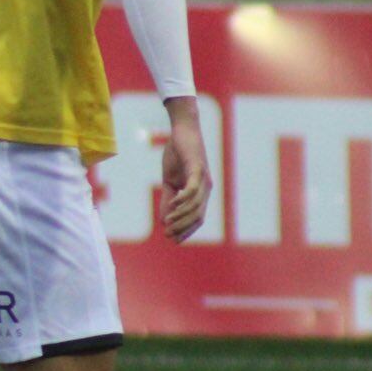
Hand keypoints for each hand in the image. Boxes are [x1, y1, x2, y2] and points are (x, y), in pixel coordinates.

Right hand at [160, 96, 212, 241]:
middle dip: (183, 228)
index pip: (197, 218)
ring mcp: (203, 178)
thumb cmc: (177, 154)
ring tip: (167, 223)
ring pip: (195, 205)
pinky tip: (173, 206)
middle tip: (168, 235)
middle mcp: (206, 188)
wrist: (182, 131)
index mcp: (200, 192)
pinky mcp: (197, 168)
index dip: (186, 230)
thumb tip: (165, 218)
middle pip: (197, 215)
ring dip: (180, 216)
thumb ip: (169, 199)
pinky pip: (192, 188)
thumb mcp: (170, 180)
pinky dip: (183, 199)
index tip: (173, 240)